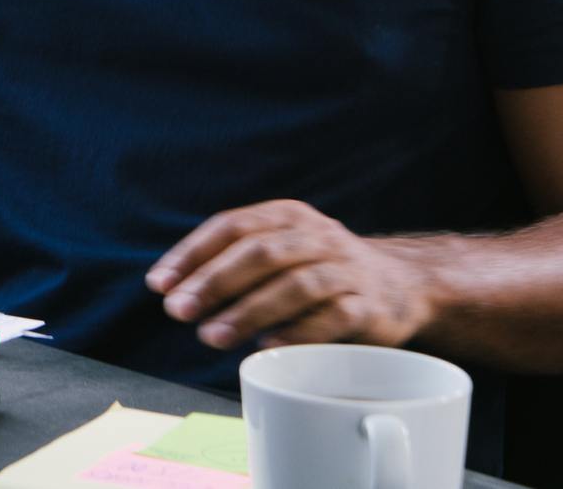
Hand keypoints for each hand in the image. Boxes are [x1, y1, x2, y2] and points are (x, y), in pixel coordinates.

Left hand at [145, 199, 436, 352]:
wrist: (402, 284)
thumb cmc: (321, 269)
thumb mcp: (281, 249)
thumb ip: (233, 262)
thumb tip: (173, 290)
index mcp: (287, 216)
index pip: (232, 226)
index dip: (192, 253)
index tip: (160, 283)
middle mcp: (317, 236)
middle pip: (260, 252)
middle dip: (214, 281)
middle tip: (179, 310)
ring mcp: (346, 270)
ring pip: (294, 285)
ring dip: (249, 311)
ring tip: (211, 336)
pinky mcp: (369, 306)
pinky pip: (333, 318)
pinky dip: (299, 333)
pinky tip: (269, 347)